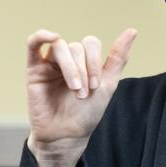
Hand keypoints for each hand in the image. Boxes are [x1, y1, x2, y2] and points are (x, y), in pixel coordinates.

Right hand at [24, 28, 136, 166]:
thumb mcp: (107, 85)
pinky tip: (52, 36)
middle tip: (83, 93)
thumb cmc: (85, 114)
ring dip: (70, 67)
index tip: (96, 86)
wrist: (65, 136)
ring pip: (60, 47)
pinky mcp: (33, 69)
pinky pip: (33, 44)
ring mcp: (49, 63)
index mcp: (83, 61)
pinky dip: (41, 35)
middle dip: (83, 70)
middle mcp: (67, 59)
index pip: (90, 43)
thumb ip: (117, 58)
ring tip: (74, 88)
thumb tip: (132, 31)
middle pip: (76, 47)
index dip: (95, 61)